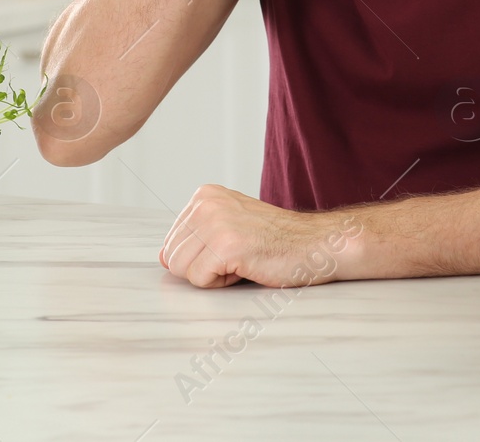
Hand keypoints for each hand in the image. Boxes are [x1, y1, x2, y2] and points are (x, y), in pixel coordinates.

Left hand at [158, 184, 363, 288]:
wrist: (315, 244)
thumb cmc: (275, 241)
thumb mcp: (228, 227)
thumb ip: (195, 238)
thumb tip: (163, 258)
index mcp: (203, 195)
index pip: (170, 244)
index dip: (201, 258)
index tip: (232, 248)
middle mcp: (205, 203)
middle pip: (172, 258)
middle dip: (204, 268)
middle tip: (239, 256)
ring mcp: (215, 222)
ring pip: (182, 271)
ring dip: (213, 276)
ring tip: (243, 260)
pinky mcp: (225, 245)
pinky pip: (200, 281)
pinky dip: (223, 283)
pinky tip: (248, 266)